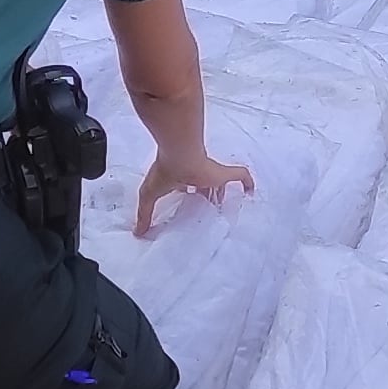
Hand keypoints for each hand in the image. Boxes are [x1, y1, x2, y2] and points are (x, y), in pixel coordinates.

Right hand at [135, 145, 253, 234]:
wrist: (180, 156)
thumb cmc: (165, 171)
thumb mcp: (149, 195)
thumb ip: (144, 214)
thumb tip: (137, 232)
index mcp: (182, 178)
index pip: (188, 187)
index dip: (191, 195)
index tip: (193, 206)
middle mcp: (198, 174)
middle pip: (207, 187)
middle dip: (210, 197)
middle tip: (213, 210)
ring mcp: (212, 174)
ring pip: (222, 183)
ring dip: (225, 194)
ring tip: (229, 208)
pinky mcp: (223, 173)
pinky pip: (241, 176)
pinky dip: (247, 182)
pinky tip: (250, 190)